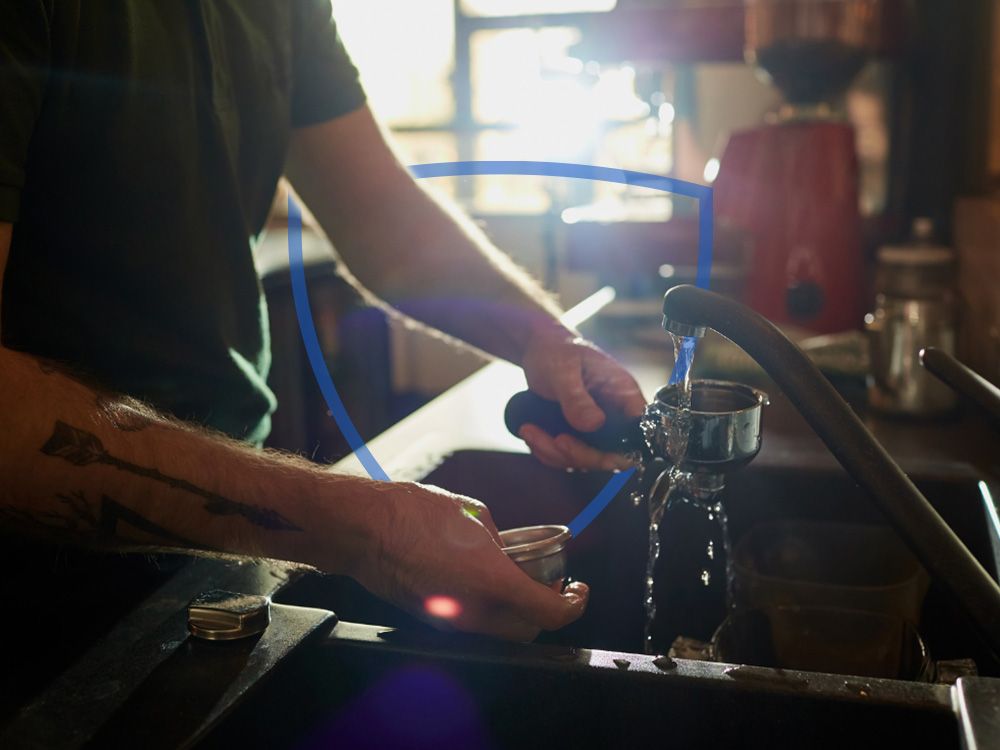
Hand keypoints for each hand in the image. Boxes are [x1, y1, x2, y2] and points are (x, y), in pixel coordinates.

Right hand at [350, 481, 588, 640]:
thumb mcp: (475, 515)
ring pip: (498, 627)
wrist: (364, 528)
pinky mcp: (430, 617)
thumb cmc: (414, 514)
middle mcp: (472, 611)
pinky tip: (476, 575)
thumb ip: (501, 542)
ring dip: (513, 608)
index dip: (573, 605)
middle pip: (527, 629)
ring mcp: (449, 620)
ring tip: (511, 575)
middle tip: (548, 583)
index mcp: (491, 583)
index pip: (550, 613)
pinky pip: (470, 619)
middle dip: (544, 609)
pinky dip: (484, 604)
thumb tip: (506, 552)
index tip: (578, 590)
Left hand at [519, 322, 644, 470]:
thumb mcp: (564, 370)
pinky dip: (547, 451)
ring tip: (529, 430)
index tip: (583, 448)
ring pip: (585, 460)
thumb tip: (594, 424)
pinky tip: (531, 433)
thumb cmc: (556, 350)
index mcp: (624, 395)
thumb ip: (577, 397)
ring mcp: (598, 427)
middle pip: (611, 455)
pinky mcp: (580, 434)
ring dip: (555, 453)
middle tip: (552, 440)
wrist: (539, 348)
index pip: (638, 433)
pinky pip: (567, 456)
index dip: (618, 451)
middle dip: (577, 455)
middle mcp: (616, 415)